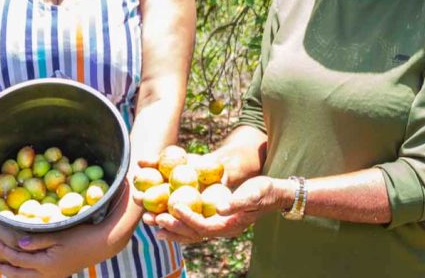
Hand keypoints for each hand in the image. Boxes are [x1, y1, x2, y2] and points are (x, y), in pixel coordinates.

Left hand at [0, 184, 131, 277]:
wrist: (102, 244)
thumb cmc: (81, 235)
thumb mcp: (59, 234)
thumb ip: (38, 239)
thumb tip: (18, 243)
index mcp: (46, 264)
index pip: (18, 259)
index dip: (4, 251)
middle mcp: (48, 274)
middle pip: (19, 274)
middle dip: (3, 268)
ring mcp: (54, 276)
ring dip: (12, 273)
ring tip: (1, 265)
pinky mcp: (58, 274)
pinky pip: (35, 277)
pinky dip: (24, 273)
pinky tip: (21, 267)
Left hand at [138, 176, 292, 244]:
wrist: (274, 194)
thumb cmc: (265, 191)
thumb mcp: (254, 193)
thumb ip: (238, 201)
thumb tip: (220, 207)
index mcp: (230, 225)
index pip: (204, 226)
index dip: (188, 218)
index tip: (173, 206)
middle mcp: (221, 229)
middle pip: (192, 233)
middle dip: (172, 226)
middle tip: (153, 217)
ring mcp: (216, 226)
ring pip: (188, 232)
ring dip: (170, 227)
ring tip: (150, 221)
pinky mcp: (213, 219)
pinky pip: (191, 224)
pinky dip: (176, 222)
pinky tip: (162, 217)